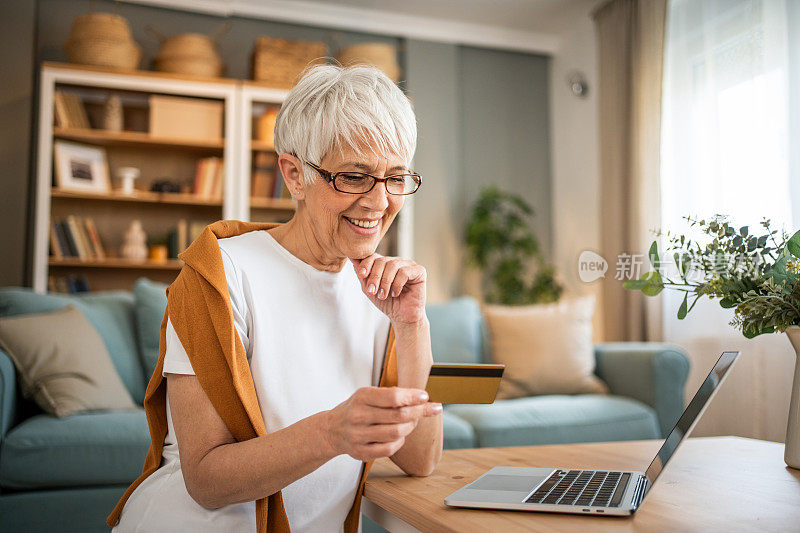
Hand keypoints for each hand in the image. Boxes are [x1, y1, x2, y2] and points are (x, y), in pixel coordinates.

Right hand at [323, 387, 441, 461]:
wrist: (331, 430)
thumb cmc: (356, 409)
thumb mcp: (366, 395)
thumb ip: (389, 395)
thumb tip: (419, 397)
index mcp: (361, 397)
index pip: (393, 397)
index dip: (412, 397)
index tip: (426, 396)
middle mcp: (358, 416)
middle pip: (398, 416)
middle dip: (419, 412)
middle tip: (430, 408)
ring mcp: (359, 436)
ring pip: (396, 433)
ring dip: (411, 427)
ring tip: (413, 422)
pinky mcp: (361, 452)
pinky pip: (389, 449)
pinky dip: (401, 442)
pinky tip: (402, 435)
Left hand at [350, 254, 426, 324]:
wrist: (402, 317)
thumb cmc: (388, 303)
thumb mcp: (369, 289)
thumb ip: (362, 274)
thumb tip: (352, 258)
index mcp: (385, 264)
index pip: (374, 256)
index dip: (366, 264)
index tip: (361, 275)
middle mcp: (397, 262)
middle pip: (382, 261)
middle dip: (375, 277)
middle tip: (372, 292)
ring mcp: (409, 265)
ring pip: (393, 265)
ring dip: (385, 282)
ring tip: (383, 295)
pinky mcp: (419, 271)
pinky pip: (405, 272)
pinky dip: (397, 284)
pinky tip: (396, 293)